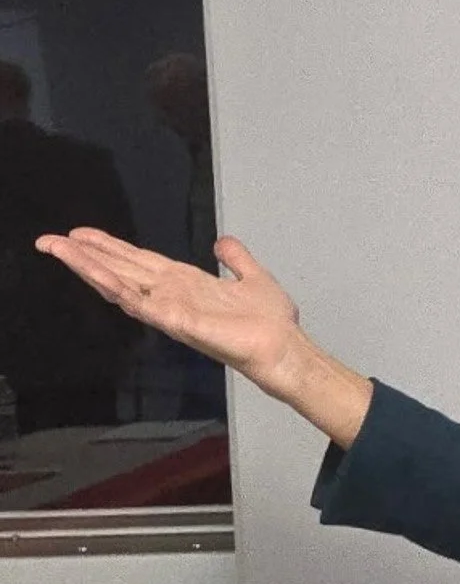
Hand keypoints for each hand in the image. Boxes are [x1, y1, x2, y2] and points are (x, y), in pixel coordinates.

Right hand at [35, 228, 304, 391]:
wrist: (285, 349)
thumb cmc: (271, 322)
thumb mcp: (253, 277)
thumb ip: (236, 258)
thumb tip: (222, 241)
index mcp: (186, 283)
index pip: (139, 262)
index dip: (111, 248)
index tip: (82, 234)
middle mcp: (173, 296)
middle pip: (120, 270)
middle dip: (86, 255)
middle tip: (50, 239)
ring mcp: (172, 311)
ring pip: (121, 285)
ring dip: (89, 267)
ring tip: (59, 249)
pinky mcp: (179, 324)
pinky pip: (143, 306)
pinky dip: (119, 290)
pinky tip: (98, 276)